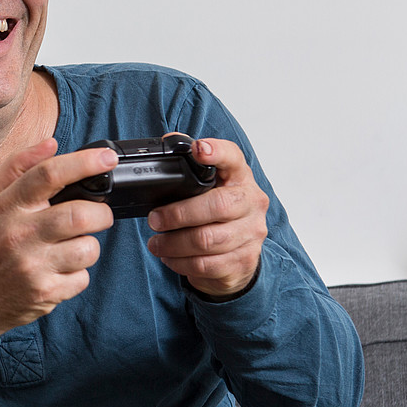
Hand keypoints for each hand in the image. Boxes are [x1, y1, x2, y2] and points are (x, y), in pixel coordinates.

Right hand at [0, 138, 118, 354]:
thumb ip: (17, 167)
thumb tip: (52, 143)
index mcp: (7, 207)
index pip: (48, 175)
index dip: (84, 163)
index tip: (107, 158)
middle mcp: (19, 234)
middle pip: (79, 214)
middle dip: (100, 214)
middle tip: (97, 216)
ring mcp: (32, 266)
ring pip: (87, 249)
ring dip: (88, 247)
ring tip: (71, 248)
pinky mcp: (44, 292)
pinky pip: (82, 279)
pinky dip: (77, 275)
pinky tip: (58, 272)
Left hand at [145, 137, 267, 297]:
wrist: (239, 254)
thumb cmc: (216, 214)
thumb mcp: (207, 188)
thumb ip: (189, 168)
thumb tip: (165, 142)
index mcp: (240, 178)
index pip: (233, 158)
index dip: (217, 152)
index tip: (199, 149)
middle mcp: (251, 202)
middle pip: (217, 206)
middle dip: (178, 215)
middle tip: (154, 219)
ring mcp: (251, 233)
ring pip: (207, 240)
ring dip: (173, 244)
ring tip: (156, 243)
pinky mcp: (244, 260)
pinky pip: (206, 264)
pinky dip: (180, 263)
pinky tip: (170, 257)